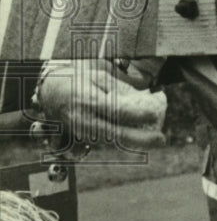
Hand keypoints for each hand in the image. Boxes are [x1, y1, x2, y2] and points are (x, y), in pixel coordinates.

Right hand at [35, 58, 166, 151]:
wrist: (51, 92)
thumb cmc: (80, 80)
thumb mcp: (99, 77)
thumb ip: (119, 89)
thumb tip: (144, 96)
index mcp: (88, 101)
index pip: (117, 111)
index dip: (138, 114)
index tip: (156, 113)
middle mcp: (84, 120)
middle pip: (115, 134)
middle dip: (141, 139)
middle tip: (162, 139)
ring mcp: (82, 132)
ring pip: (112, 142)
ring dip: (135, 142)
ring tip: (156, 140)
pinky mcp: (82, 138)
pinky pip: (106, 142)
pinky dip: (124, 142)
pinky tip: (140, 139)